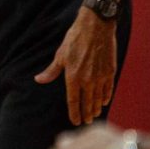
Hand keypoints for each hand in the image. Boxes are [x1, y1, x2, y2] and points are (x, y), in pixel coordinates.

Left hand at [34, 9, 116, 124]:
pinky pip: (108, 89)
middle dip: (86, 113)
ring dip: (96, 107)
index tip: (75, 121)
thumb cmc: (75, 39)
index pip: (73, 101)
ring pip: (98, 98)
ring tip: (95, 114)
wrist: (96, 27)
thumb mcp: (60, 55)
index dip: (74, 113)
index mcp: (73, 77)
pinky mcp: (110, 71)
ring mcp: (101, 77)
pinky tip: (104, 101)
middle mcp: (88, 80)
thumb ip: (51, 71)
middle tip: (86, 121)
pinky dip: (106, 96)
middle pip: (87, 102)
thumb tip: (38, 80)